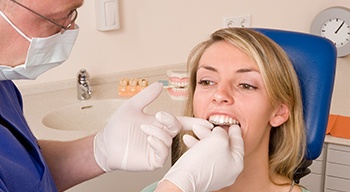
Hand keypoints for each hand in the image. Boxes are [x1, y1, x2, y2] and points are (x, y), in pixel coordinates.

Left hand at [94, 82, 211, 171]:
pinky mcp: (152, 160)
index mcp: (159, 124)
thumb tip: (159, 84)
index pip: (180, 122)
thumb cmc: (118, 127)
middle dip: (171, 121)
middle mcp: (161, 136)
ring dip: (160, 132)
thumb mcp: (132, 107)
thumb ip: (146, 97)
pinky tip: (150, 138)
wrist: (106, 144)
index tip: (205, 122)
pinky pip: (162, 153)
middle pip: (176, 128)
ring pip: (169, 140)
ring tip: (145, 128)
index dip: (193, 122)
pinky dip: (159, 144)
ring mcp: (157, 148)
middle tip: (160, 116)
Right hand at [161, 125, 243, 191]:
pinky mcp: (202, 175)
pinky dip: (197, 147)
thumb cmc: (202, 162)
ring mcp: (215, 175)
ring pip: (211, 150)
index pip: (238, 144)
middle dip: (214, 133)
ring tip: (195, 129)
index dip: (235, 132)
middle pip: (224, 146)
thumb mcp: (217, 140)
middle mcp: (227, 171)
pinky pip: (202, 157)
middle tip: (209, 125)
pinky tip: (188, 139)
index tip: (234, 125)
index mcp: (236, 164)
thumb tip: (219, 132)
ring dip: (203, 138)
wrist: (183, 179)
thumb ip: (222, 133)